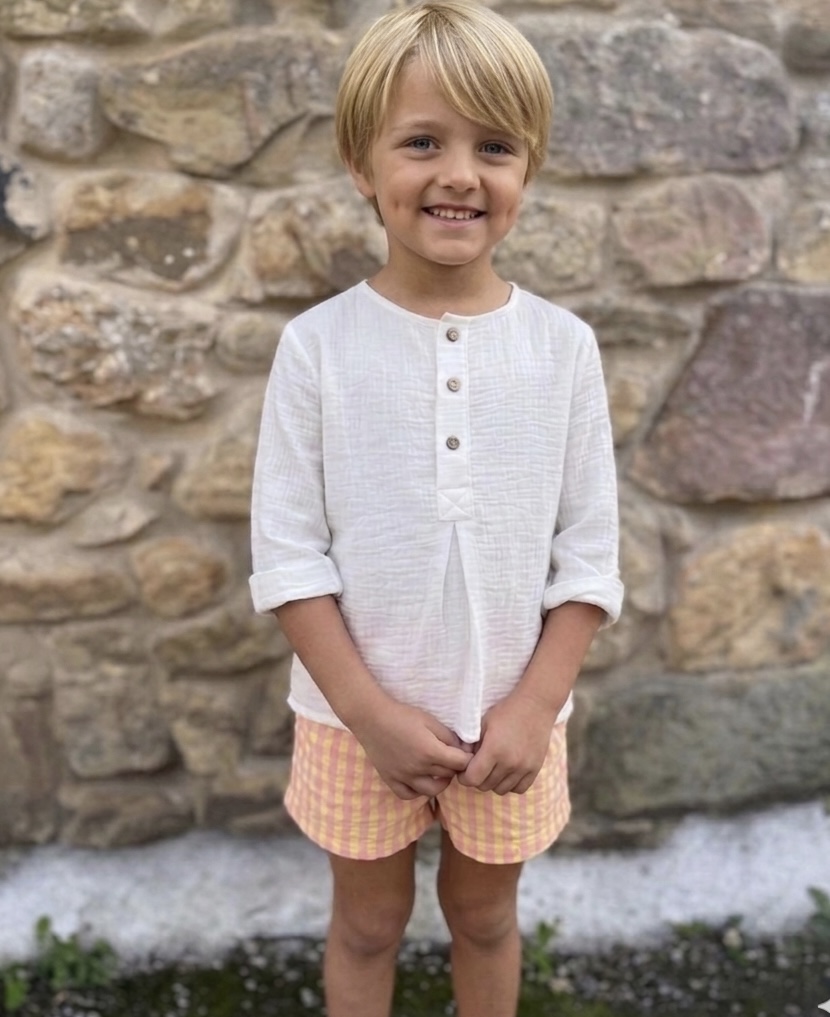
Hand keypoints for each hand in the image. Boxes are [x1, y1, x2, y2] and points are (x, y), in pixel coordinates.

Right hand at [351, 698, 472, 800]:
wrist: (372, 718)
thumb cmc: (402, 715)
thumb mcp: (430, 720)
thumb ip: (448, 736)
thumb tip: (464, 749)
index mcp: (430, 751)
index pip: (461, 763)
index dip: (468, 758)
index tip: (466, 753)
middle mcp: (418, 768)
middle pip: (448, 775)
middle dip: (454, 767)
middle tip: (453, 758)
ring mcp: (404, 777)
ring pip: (432, 790)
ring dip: (440, 782)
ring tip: (439, 771)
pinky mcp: (391, 780)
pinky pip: (409, 795)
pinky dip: (418, 791)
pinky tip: (420, 780)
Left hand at [458, 691, 557, 795]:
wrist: (536, 705)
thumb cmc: (506, 711)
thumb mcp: (483, 723)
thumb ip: (471, 744)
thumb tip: (460, 762)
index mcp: (493, 750)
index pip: (472, 779)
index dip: (464, 777)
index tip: (464, 770)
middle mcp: (509, 762)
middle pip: (485, 786)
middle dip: (477, 778)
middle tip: (478, 766)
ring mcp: (524, 767)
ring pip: (501, 790)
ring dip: (493, 782)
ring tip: (493, 768)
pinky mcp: (535, 768)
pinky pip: (519, 789)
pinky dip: (511, 784)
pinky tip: (507, 771)